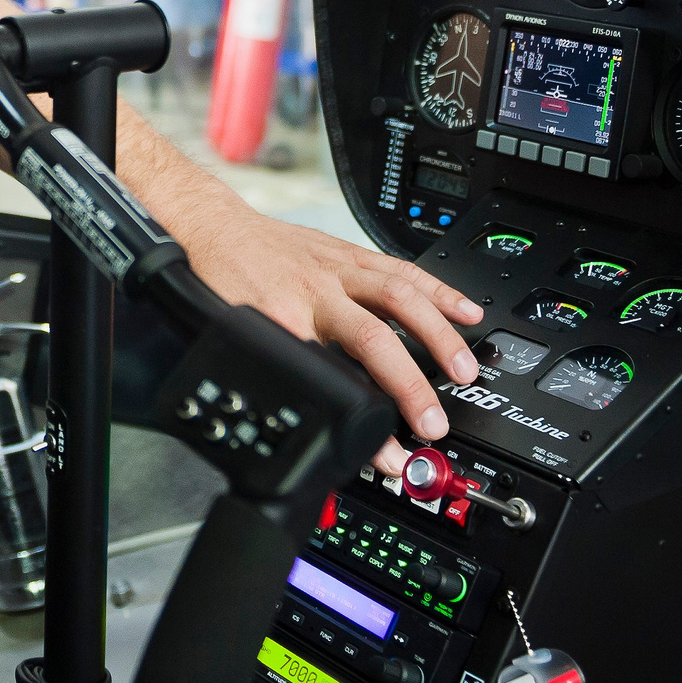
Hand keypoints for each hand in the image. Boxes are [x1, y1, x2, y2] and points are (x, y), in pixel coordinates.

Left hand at [169, 194, 483, 474]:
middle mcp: (315, 293)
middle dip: (409, 386)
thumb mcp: (234, 334)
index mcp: (282, 318)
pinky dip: (438, 292)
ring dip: (437, 336)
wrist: (214, 227)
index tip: (386, 455)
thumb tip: (306, 422)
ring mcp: (336, 271)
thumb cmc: (220, 278)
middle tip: (432, 422)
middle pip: (372, 340)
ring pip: (397, 298)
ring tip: (465, 371)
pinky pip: (401, 271)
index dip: (362, 422)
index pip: (330, 378)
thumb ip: (276, 372)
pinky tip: (466, 312)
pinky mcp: (349, 255)